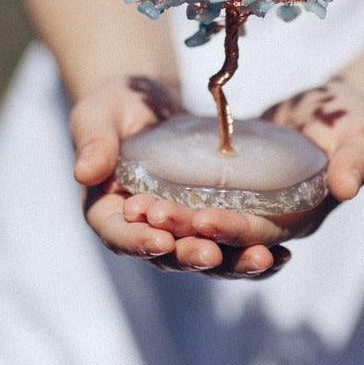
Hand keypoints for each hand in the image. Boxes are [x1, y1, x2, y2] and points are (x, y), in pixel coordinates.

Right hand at [71, 75, 289, 277]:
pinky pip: (229, 243)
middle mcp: (143, 231)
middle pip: (166, 255)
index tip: (159, 240)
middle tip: (211, 254)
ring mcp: (178, 230)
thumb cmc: (115, 106)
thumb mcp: (98, 115)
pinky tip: (280, 253)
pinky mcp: (207, 221)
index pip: (119, 234)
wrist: (147, 101)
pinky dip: (251, 251)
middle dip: (190, 257)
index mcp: (109, 212)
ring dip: (231, 263)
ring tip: (260, 259)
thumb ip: (93, 142)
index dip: (137, 241)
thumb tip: (83, 171)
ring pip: (204, 257)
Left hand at [122, 75, 363, 249]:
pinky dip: (176, 201)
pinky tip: (145, 193)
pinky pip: (201, 202)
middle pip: (226, 238)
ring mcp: (252, 209)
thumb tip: (346, 187)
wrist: (342, 109)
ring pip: (207, 226)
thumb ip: (357, 160)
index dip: (235, 231)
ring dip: (174, 222)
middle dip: (190, 230)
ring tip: (140, 209)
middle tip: (153, 216)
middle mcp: (273, 223)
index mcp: (302, 218)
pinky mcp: (236, 191)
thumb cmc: (356, 122)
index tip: (203, 220)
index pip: (264, 235)